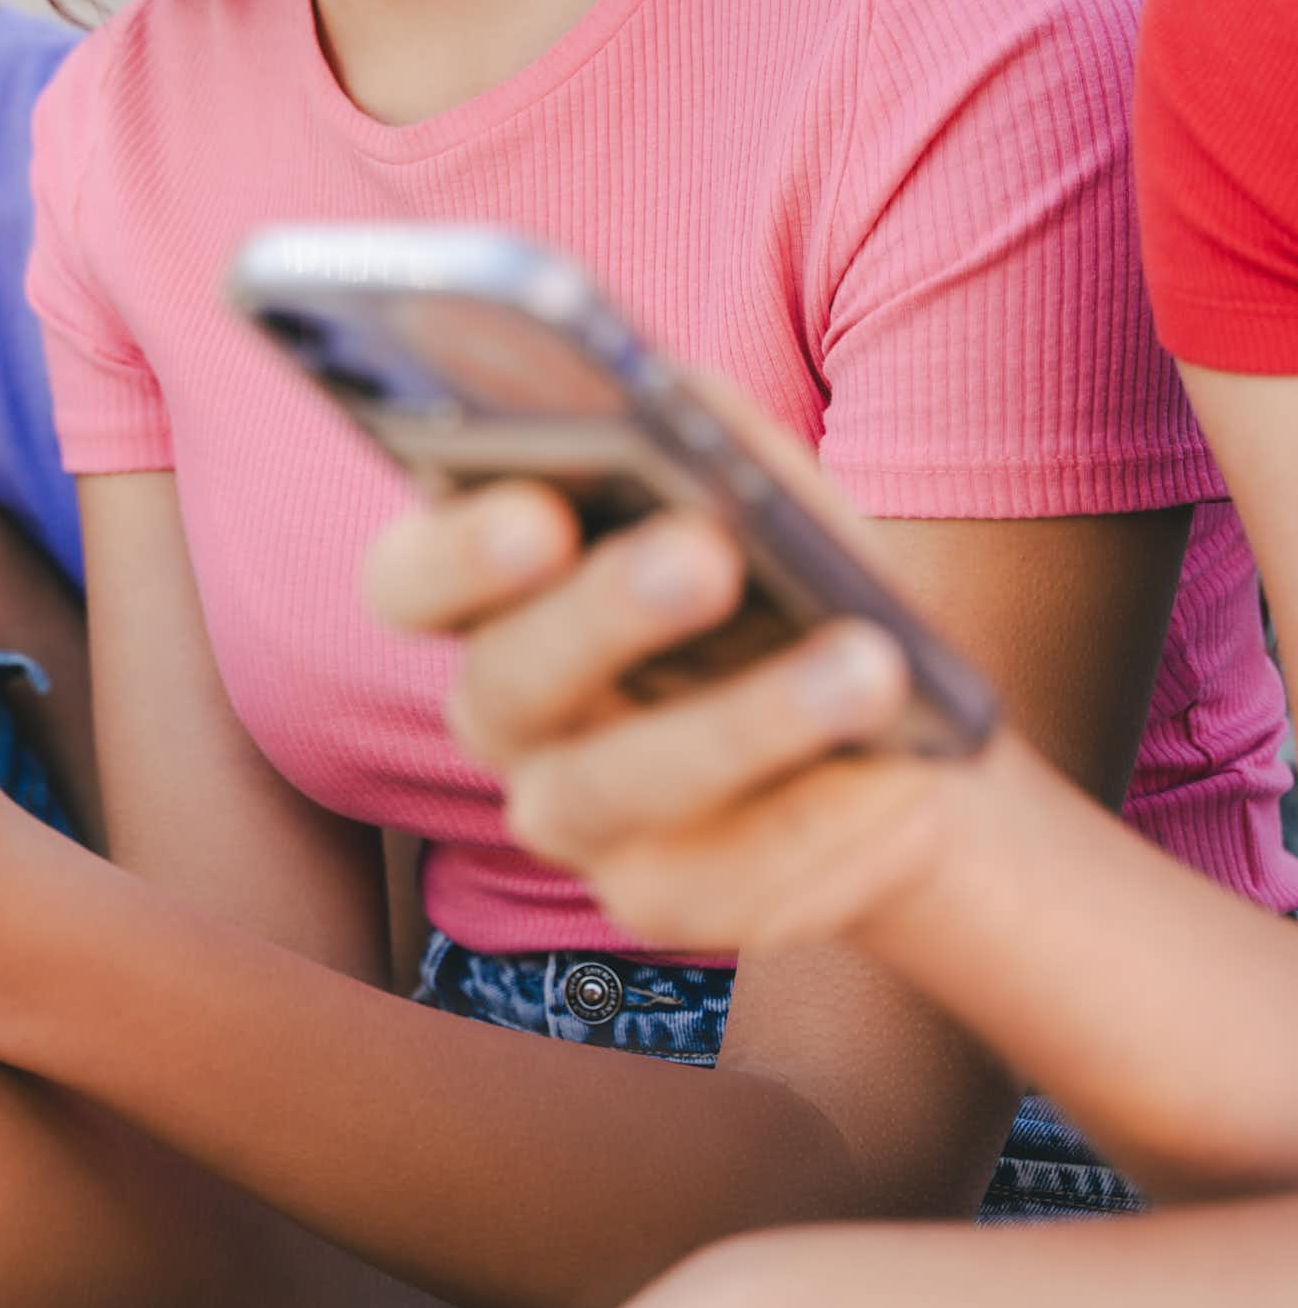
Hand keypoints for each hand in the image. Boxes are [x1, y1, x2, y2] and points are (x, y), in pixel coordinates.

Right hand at [362, 416, 977, 954]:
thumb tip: (673, 407)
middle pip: (504, 680)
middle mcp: (499, 707)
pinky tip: (898, 772)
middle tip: (704, 556)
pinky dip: (820, 819)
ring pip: (608, 790)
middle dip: (602, 617)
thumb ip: (694, 432)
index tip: (538, 513)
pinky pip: (720, 882)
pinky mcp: (656, 900)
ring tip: (864, 665)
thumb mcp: (746, 475)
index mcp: (483, 586)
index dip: (456, 553)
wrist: (883, 715)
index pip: (409, 577)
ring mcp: (567, 814)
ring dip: (740, 726)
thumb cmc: (779, 561)